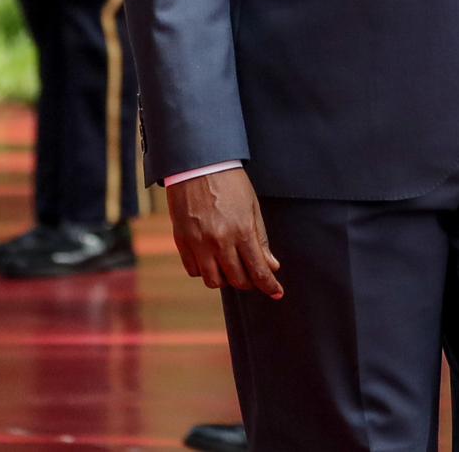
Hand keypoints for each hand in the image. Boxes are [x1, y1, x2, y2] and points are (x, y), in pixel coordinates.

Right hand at [168, 167, 283, 296]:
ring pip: (214, 281)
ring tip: (231, 267)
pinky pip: (194, 270)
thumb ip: (260, 238)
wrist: (198, 165)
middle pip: (237, 280)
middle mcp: (220, 241)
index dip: (269, 285)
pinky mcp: (182, 241)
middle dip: (249, 282)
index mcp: (242, 230)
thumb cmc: (229, 182)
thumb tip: (271, 265)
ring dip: (225, 279)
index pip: (258, 270)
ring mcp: (199, 243)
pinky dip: (205, 270)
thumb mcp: (251, 207)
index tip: (277, 293)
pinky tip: (211, 260)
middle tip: (253, 275)